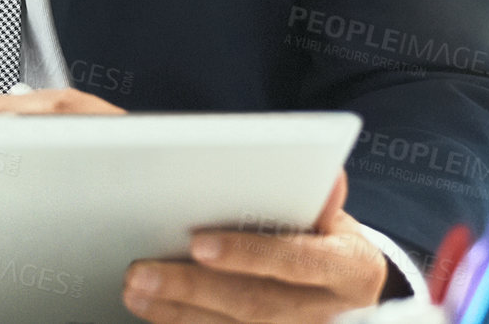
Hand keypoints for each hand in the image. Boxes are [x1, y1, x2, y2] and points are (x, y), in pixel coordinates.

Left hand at [122, 171, 389, 322]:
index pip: (295, 261)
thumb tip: (325, 177)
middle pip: (253, 304)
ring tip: (135, 289)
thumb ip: (322, 197)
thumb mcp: (337, 216)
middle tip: (141, 270)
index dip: (248, 253)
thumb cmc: (331, 241)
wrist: (353, 294)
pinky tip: (153, 310)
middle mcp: (326, 313)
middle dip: (193, 287)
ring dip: (177, 311)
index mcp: (348, 269)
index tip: (198, 243)